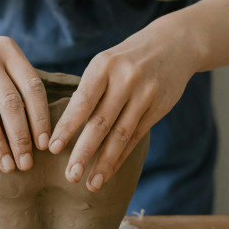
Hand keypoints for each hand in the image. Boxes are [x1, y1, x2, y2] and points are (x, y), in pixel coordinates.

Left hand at [48, 17, 199, 190]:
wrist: (174, 43)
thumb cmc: (127, 57)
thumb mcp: (106, 63)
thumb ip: (89, 90)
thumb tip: (66, 127)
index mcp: (104, 66)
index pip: (82, 101)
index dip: (67, 127)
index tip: (53, 148)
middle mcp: (125, 79)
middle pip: (101, 123)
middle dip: (84, 152)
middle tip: (70, 176)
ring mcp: (145, 94)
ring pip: (120, 135)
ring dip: (104, 163)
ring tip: (91, 184)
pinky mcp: (158, 108)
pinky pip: (136, 137)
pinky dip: (121, 157)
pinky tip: (109, 171)